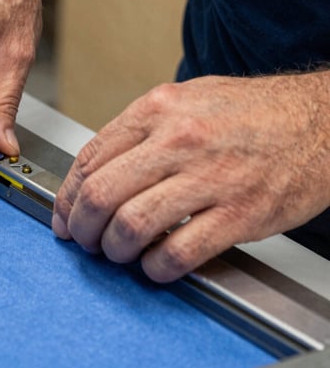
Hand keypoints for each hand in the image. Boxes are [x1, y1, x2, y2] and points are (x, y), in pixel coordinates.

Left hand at [53, 73, 329, 281]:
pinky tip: (156, 265)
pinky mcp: (240, 214)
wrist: (321, 120)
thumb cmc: (253, 112)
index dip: (67, 196)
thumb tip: (96, 171)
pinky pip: (178, 252)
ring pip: (132, 225)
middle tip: (84, 240)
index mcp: (158, 108)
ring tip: (118, 253)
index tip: (64, 215)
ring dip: (114, 250)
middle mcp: (178, 140)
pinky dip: (156, 268)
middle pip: (102, 194)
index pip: (90, 158)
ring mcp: (210, 177)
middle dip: (82, 227)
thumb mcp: (186, 99)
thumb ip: (140, 130)